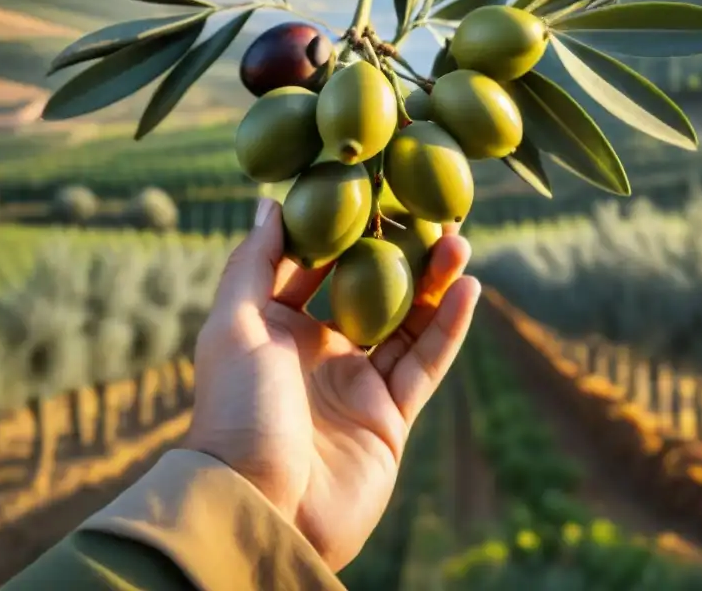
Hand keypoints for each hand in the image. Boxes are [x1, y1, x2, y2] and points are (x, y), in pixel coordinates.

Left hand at [184, 198, 480, 571]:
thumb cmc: (235, 412)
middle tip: (429, 212)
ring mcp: (357, 385)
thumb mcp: (233, 326)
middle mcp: (319, 352)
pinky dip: (448, 327)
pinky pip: (425, 363)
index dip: (343, 231)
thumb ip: (253, 263)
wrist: (262, 508)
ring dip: (434, 283)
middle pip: (370, 291)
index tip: (370, 192)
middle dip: (399, 253)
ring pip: (407, 323)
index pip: (315, 268)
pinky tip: (468, 290)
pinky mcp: (391, 416)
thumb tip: (269, 202)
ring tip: (459, 240)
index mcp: (276, 328)